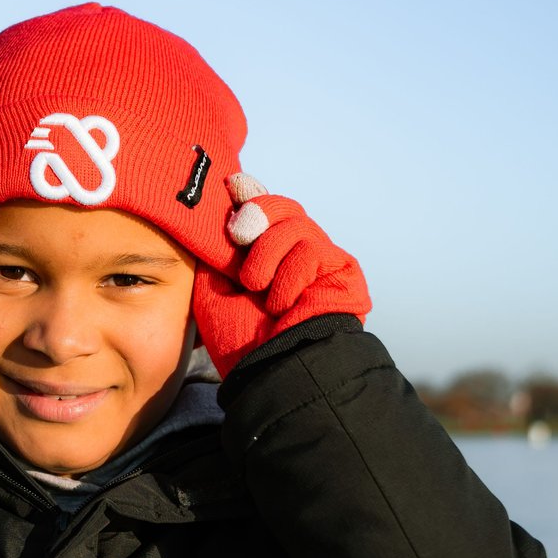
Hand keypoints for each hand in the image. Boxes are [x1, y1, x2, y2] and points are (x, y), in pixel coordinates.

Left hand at [192, 174, 370, 376]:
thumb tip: (235, 187)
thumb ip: (221, 239)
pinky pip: (312, 249)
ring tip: (256, 287)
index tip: (232, 187)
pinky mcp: (343, 271)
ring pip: (295, 224)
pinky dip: (288, 275)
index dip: (250, 194)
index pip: (263, 207)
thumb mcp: (214, 281)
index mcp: (266, 253)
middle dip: (256, 216)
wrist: (270, 371)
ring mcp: (320, 261)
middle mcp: (295, 253)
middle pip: (282, 207)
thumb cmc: (239, 336)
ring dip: (267, 254)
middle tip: (239, 236)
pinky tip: (280, 303)